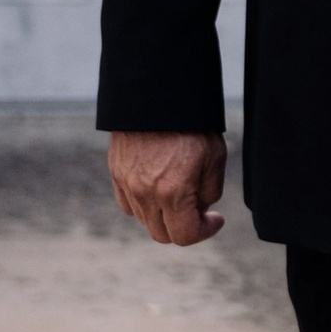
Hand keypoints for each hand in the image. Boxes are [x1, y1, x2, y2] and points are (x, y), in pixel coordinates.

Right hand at [109, 129, 227, 244]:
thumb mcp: (214, 158)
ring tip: (180, 195)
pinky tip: (159, 189)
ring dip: (164, 217)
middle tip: (199, 210)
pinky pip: (128, 204)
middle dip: (184, 228)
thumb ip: (209, 192)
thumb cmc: (191, 124)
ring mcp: (126, 184)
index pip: (185, 236)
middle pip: (162, 234)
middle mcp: (144, 193)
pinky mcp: (115, 173)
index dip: (205, 232)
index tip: (215, 219)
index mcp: (172, 192)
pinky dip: (144, 205)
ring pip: (144, 221)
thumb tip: (200, 210)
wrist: (158, 95)